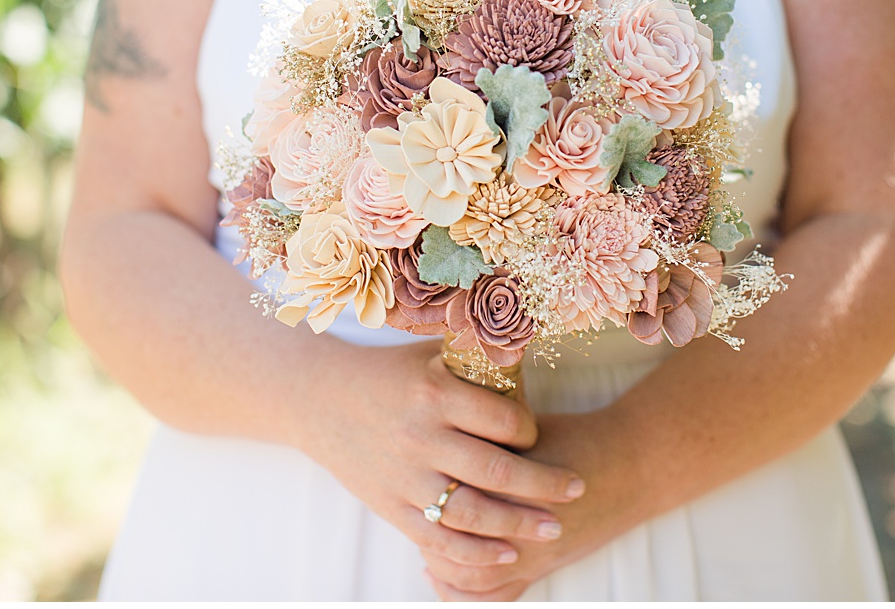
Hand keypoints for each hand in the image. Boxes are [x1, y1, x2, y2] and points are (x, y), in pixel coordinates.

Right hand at [293, 340, 586, 569]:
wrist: (316, 398)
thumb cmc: (386, 372)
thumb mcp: (431, 354)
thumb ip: (478, 357)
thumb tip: (534, 340)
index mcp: (436, 393)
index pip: (506, 421)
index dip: (532, 430)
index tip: (537, 434)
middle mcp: (422, 436)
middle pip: (498, 471)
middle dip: (545, 485)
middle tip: (577, 489)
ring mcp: (404, 476)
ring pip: (473, 512)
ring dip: (519, 524)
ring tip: (552, 528)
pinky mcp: (389, 505)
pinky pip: (438, 537)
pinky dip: (475, 551)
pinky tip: (507, 553)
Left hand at [422, 407, 644, 600]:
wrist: (628, 464)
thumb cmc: (572, 438)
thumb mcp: (523, 428)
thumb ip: (479, 436)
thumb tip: (432, 428)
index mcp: (505, 482)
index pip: (446, 497)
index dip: (419, 490)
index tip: (406, 473)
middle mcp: (515, 526)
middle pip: (450, 542)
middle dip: (425, 529)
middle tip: (411, 509)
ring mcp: (529, 555)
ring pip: (468, 576)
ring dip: (440, 564)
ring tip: (425, 546)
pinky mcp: (541, 570)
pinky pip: (494, 596)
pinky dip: (461, 592)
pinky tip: (440, 575)